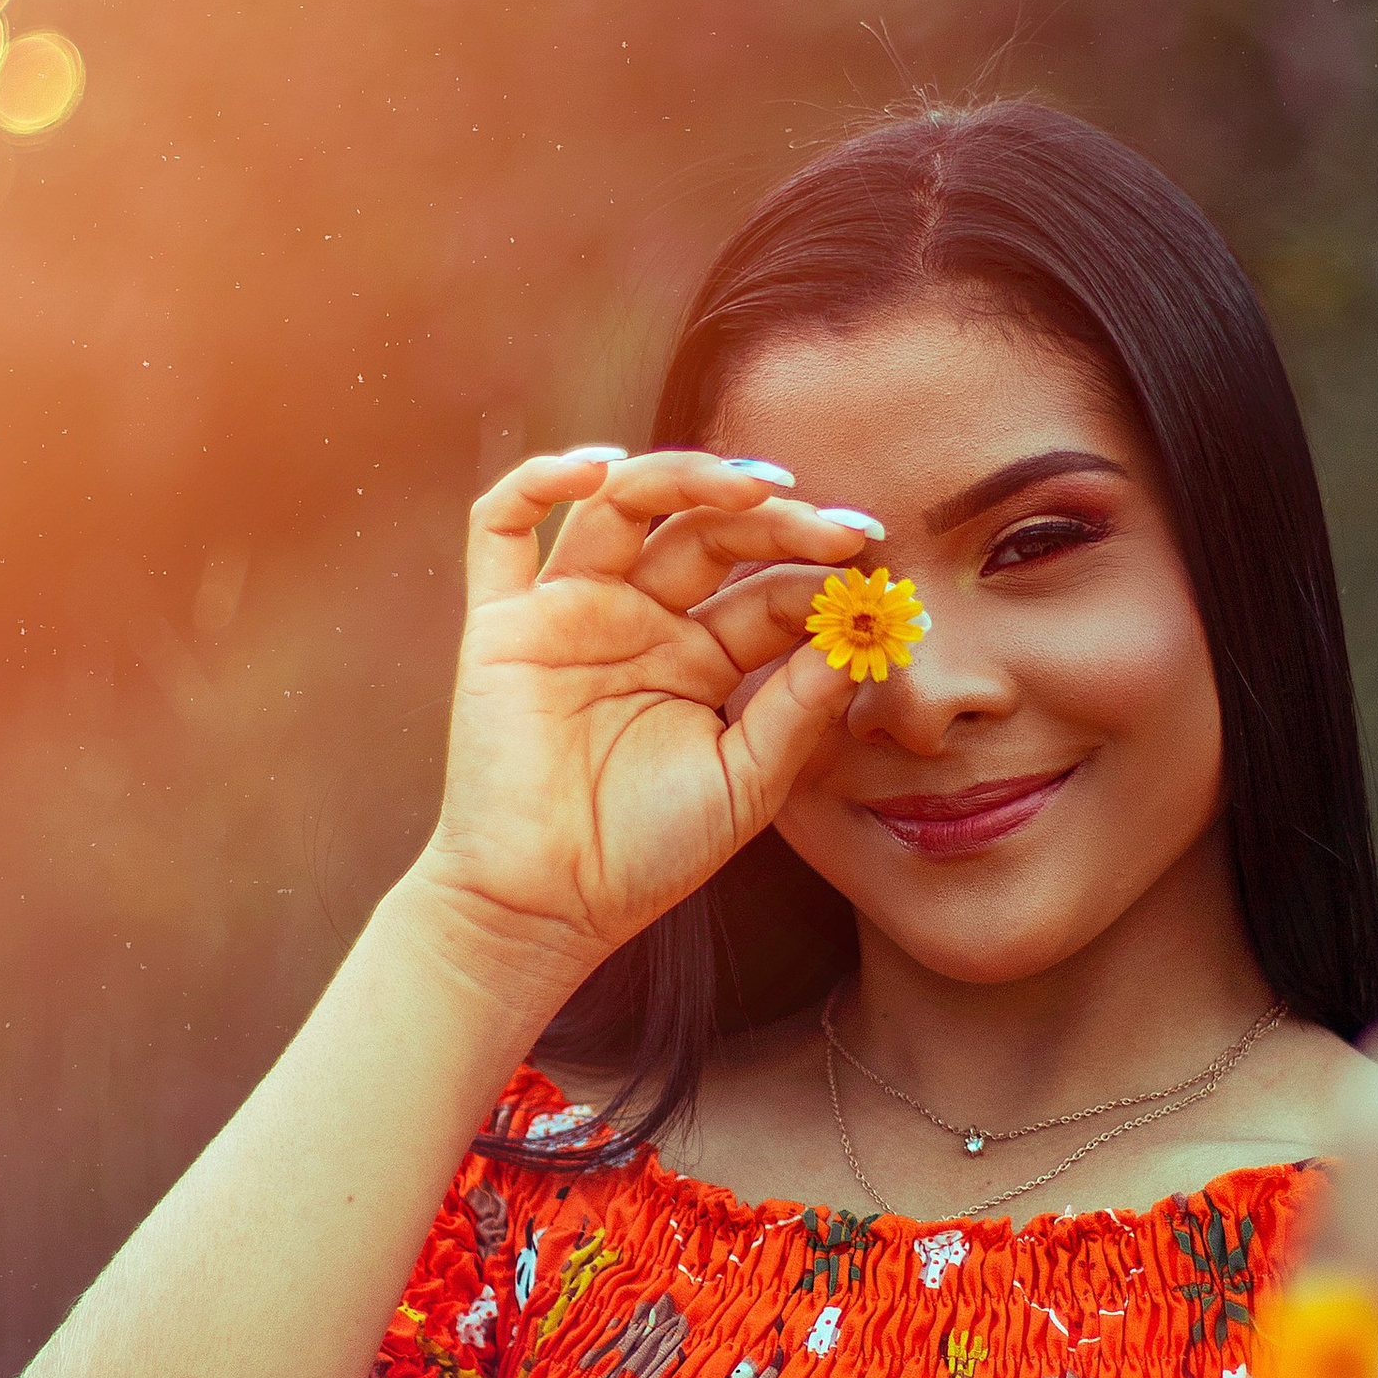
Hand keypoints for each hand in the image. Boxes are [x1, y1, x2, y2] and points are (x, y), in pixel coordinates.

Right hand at [407, 445, 879, 1014]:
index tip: (875, 562)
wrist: (547, 909)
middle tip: (832, 525)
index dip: (818, 571)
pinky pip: (502, 529)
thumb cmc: (646, 854)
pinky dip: (539, 480)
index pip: (766, 590)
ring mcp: (570, 614)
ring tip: (749, 485)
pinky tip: (596, 468)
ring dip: (681, 477)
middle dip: (771, 520)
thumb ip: (798, 709)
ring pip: (621, 508)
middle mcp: (638, 621)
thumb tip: (859, 636)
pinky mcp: (503, 624)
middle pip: (706, 534)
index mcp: (700, 657)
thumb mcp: (747, 781)